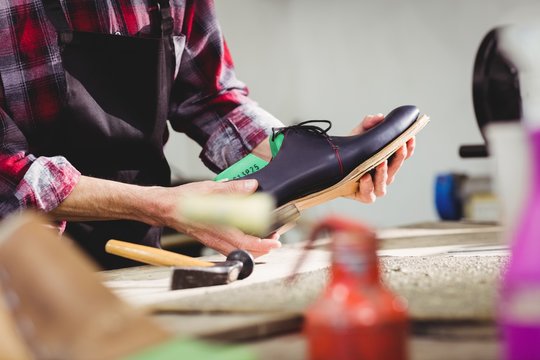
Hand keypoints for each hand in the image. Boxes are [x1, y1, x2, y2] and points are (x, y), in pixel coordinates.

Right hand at [157, 179, 280, 256]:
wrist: (164, 208)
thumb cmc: (183, 199)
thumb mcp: (209, 189)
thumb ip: (232, 189)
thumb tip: (251, 186)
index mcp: (217, 226)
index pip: (245, 242)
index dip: (263, 244)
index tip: (275, 241)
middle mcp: (215, 237)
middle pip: (244, 251)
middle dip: (263, 248)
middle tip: (275, 240)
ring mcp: (212, 241)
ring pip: (236, 251)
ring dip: (253, 248)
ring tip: (265, 239)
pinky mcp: (209, 240)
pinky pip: (228, 248)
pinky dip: (241, 246)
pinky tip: (247, 238)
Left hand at [347, 113, 414, 202]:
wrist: (330, 166)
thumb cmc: (349, 150)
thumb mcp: (358, 133)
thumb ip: (368, 123)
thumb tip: (379, 117)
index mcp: (387, 159)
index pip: (403, 155)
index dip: (409, 147)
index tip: (410, 137)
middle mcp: (384, 174)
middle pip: (396, 168)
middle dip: (399, 158)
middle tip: (399, 147)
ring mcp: (375, 186)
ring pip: (384, 183)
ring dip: (384, 173)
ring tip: (380, 162)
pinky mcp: (363, 195)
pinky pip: (369, 194)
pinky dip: (368, 186)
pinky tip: (365, 177)